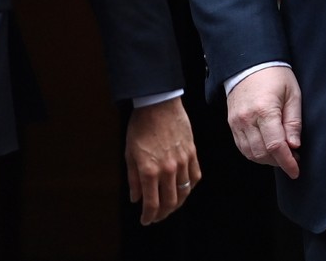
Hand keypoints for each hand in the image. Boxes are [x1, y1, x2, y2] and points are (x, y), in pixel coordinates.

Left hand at [124, 98, 199, 224]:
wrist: (158, 104)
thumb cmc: (140, 127)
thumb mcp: (129, 154)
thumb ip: (133, 179)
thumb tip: (136, 198)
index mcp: (149, 171)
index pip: (151, 204)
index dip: (148, 216)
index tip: (145, 220)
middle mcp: (168, 170)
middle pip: (170, 202)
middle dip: (162, 214)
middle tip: (156, 217)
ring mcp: (182, 161)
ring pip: (184, 193)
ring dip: (176, 204)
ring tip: (169, 206)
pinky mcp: (192, 153)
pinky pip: (195, 176)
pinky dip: (189, 187)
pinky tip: (183, 189)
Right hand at [226, 65, 301, 178]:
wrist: (249, 62)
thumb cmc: (274, 75)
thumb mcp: (292, 94)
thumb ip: (293, 122)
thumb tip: (294, 146)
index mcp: (264, 110)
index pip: (276, 145)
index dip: (287, 162)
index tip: (296, 170)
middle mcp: (247, 118)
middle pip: (262, 153)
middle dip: (279, 161)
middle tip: (293, 157)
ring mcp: (236, 122)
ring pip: (250, 153)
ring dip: (267, 159)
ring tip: (281, 153)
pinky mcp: (231, 123)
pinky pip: (242, 147)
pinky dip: (255, 153)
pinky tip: (266, 149)